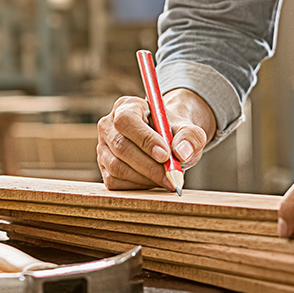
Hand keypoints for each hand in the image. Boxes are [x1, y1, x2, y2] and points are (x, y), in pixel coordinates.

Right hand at [97, 88, 215, 190]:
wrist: (165, 143)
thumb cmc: (174, 133)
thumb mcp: (188, 130)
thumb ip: (190, 137)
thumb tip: (181, 153)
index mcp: (126, 106)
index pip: (127, 121)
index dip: (144, 139)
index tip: (166, 155)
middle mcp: (108, 126)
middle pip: (121, 147)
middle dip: (149, 166)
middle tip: (172, 177)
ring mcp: (102, 148)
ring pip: (118, 168)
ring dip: (146, 178)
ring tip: (167, 178)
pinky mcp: (103, 168)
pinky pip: (115, 182)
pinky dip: (138, 186)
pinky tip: (153, 180)